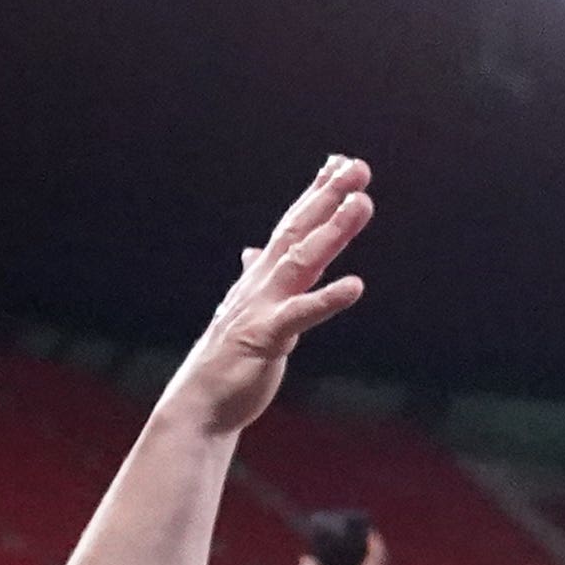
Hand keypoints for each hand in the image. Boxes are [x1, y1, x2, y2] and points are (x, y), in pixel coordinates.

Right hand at [149, 159, 373, 447]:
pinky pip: (301, 315)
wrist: (202, 402)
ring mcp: (263, 307)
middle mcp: (262, 283)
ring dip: (333, 231)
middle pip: (299, 230)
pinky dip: (328, 299)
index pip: (293, 225)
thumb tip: (253, 250)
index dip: (316, 194)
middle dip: (328, 196)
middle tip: (358, 167)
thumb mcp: (248, 308)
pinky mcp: (267, 338)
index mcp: (262, 277)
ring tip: (362, 203)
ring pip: (303, 261)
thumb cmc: (230, 357)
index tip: (341, 163)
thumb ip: (255, 275)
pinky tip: (356, 285)